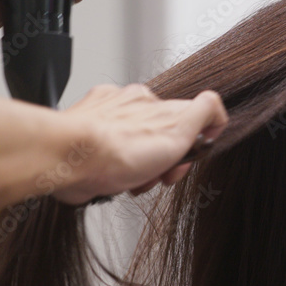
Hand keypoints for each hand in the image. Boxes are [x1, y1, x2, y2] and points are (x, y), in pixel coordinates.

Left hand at [52, 85, 229, 204]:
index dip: (189, 148)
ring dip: (139, 172)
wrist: (69, 159)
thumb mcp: (179, 128)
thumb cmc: (116, 150)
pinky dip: (113, 172)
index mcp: (154, 102)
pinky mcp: (85, 137)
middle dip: (162, 163)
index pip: (187, 120)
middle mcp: (130, 106)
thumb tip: (217, 109)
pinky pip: (108, 158)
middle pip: (160, 137)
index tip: (182, 162)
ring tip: (131, 183)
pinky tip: (111, 180)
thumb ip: (205, 112)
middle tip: (157, 177)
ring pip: (134, 150)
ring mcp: (106, 121)